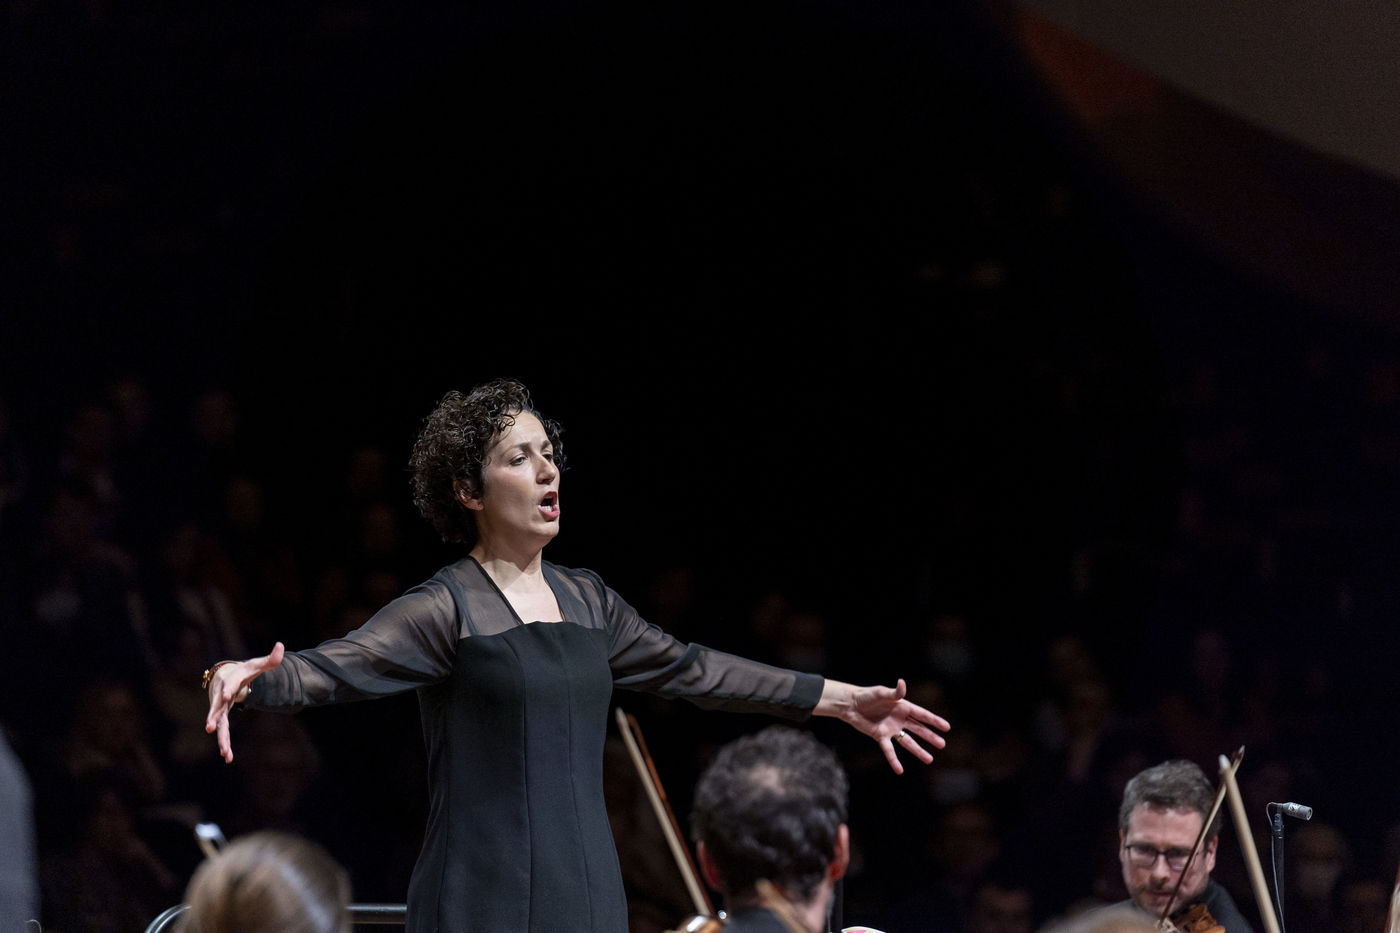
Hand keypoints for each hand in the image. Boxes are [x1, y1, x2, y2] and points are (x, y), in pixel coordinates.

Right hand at [204, 642, 283, 762]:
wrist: (225, 676)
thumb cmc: (243, 671)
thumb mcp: (256, 665)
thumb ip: (270, 659)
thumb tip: (281, 646)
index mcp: (230, 681)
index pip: (229, 685)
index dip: (228, 690)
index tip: (226, 696)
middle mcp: (221, 695)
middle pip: (217, 708)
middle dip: (213, 718)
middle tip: (208, 728)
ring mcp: (219, 707)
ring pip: (218, 724)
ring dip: (221, 738)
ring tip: (224, 752)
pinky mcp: (220, 716)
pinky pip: (222, 730)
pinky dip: (224, 742)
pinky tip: (228, 757)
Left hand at [817, 678, 949, 774]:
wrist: (850, 705)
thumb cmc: (866, 696)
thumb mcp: (881, 693)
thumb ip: (894, 692)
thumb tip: (902, 683)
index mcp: (902, 707)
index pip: (922, 715)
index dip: (934, 721)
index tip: (947, 727)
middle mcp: (899, 719)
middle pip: (918, 729)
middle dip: (930, 737)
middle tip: (942, 744)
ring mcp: (891, 729)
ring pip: (908, 742)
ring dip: (918, 751)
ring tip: (930, 759)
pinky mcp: (881, 737)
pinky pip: (889, 750)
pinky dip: (894, 760)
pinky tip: (900, 770)